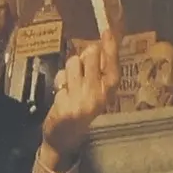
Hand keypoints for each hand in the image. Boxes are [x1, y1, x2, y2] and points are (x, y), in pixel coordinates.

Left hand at [41, 29, 120, 167]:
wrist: (63, 140)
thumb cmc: (80, 112)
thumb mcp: (94, 94)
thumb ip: (96, 73)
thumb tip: (96, 46)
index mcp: (107, 94)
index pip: (113, 68)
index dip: (111, 49)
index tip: (108, 31)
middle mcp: (97, 97)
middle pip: (91, 57)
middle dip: (84, 55)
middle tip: (81, 67)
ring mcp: (80, 101)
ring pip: (73, 63)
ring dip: (69, 70)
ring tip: (70, 85)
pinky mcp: (64, 105)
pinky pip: (60, 78)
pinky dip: (59, 82)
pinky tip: (61, 95)